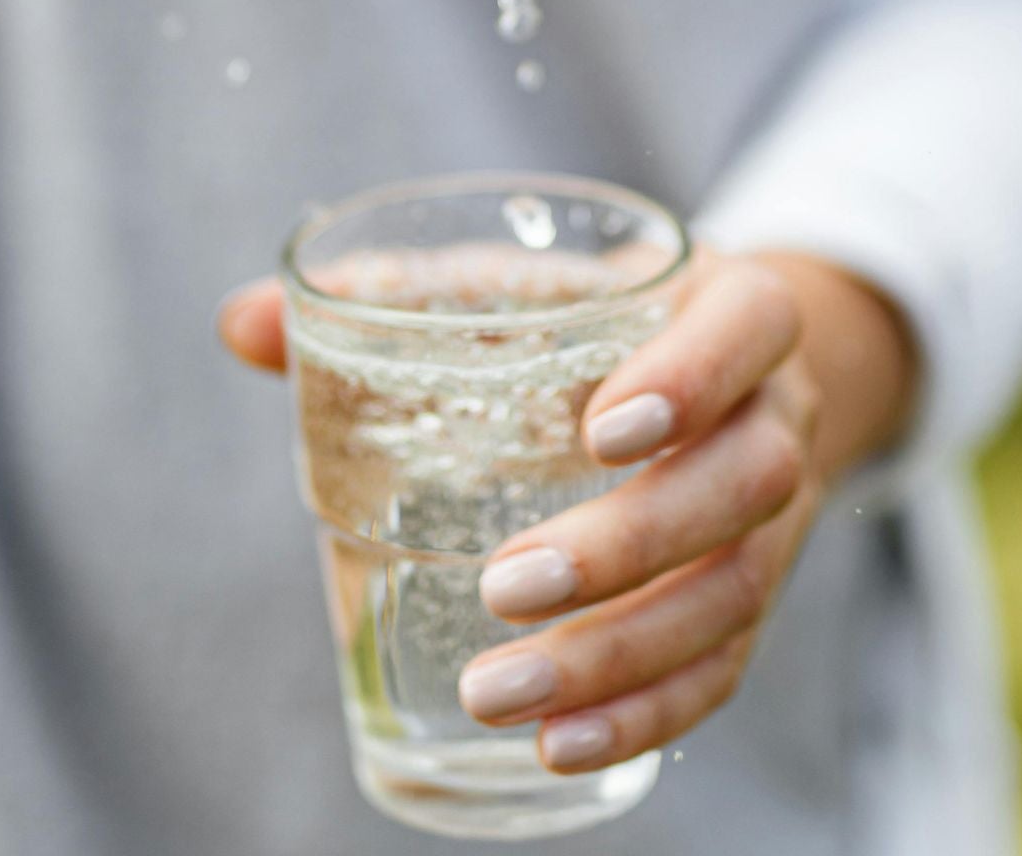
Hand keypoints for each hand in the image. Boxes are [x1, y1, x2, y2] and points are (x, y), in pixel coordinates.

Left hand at [219, 245, 918, 772]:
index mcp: (738, 306)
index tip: (598, 429)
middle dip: (627, 545)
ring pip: (736, 591)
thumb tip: (240, 323)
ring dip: (622, 654)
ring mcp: (780, 511)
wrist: (734, 363)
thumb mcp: (533, 278)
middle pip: (743, 481)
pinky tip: (558, 744)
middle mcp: (780, 408)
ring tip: (500, 689)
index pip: (747, 329)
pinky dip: (647, 711)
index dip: (691, 378)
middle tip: (505, 586)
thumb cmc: (603, 312)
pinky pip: (727, 665)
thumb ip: (397, 295)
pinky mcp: (756, 593)